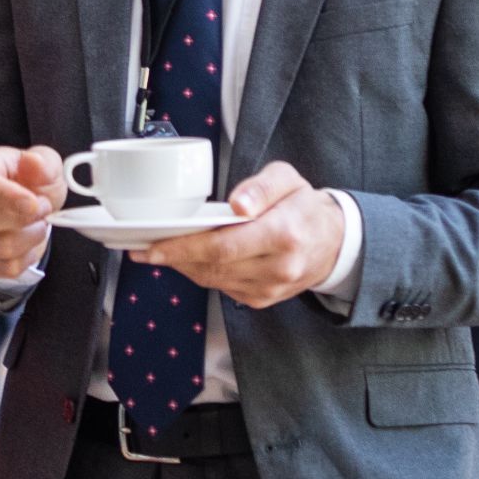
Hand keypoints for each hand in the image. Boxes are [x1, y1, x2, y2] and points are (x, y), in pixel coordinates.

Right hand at [0, 146, 61, 282]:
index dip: (6, 196)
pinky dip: (27, 258)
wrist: (25, 208)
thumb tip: (33, 163)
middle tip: (44, 209)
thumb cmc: (30, 182)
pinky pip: (4, 269)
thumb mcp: (45, 164)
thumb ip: (43, 162)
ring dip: (31, 238)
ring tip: (38, 225)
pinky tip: (29, 243)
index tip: (33, 204)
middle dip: (23, 219)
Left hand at [139, 162, 344, 308]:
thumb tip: (236, 204)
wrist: (334, 243)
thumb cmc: (304, 206)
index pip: (223, 246)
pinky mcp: (262, 299)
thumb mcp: (288, 179)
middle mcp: (278, 267)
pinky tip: (188, 260)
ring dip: (183, 267)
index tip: (152, 247)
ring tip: (159, 252)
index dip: (183, 248)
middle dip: (174, 258)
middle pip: (213, 267)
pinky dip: (201, 274)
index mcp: (284, 234)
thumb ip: (261, 186)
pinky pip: (222, 288)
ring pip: (213, 281)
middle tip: (143, 250)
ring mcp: (270, 288)